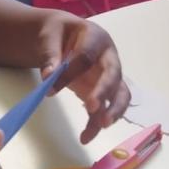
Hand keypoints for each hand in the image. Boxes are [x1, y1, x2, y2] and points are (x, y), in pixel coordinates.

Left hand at [38, 13, 129, 143]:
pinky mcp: (102, 92)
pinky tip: (85, 137)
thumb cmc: (58, 32)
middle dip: (105, 91)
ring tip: (101, 126)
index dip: (70, 73)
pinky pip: (104, 109)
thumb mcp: (49, 35)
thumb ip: (50, 54)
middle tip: (92, 107)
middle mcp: (108, 57)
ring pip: (119, 94)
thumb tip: (48, 76)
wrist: (62, 35)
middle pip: (114, 74)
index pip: (86, 56)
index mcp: (96, 38)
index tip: (49, 89)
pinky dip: (97, 124)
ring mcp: (108, 76)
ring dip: (113, 110)